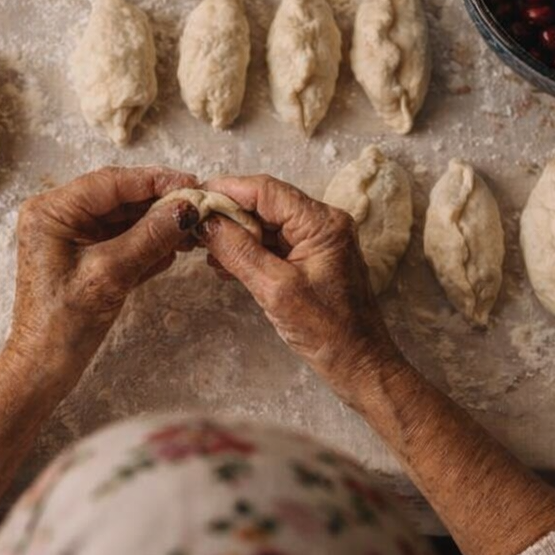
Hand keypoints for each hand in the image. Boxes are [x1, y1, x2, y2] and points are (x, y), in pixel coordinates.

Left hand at [7, 165, 198, 385]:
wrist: (43, 369)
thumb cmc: (62, 325)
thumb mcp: (110, 275)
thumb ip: (149, 237)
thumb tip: (186, 208)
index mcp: (52, 212)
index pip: (111, 182)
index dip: (155, 181)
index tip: (192, 185)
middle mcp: (59, 217)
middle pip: (120, 197)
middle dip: (160, 204)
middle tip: (199, 207)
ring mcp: (73, 237)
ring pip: (125, 219)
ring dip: (158, 224)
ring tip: (193, 230)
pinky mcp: (86, 258)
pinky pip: (123, 240)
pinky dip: (148, 243)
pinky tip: (174, 249)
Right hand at [199, 174, 407, 398]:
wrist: (359, 364)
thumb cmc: (329, 332)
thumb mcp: (275, 290)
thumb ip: (238, 251)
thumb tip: (206, 222)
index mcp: (323, 224)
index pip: (266, 190)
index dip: (227, 190)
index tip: (195, 198)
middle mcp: (323, 224)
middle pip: (265, 203)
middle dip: (228, 214)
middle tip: (194, 226)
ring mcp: (318, 241)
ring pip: (266, 223)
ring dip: (235, 234)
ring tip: (205, 248)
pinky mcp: (311, 258)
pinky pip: (274, 244)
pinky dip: (248, 250)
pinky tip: (224, 264)